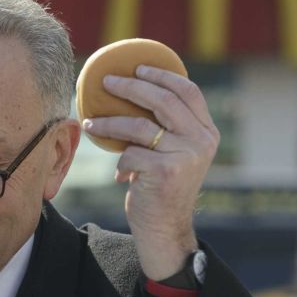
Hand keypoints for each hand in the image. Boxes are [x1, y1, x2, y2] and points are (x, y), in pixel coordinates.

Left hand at [83, 65, 219, 283]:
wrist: (165, 228)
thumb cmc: (162, 188)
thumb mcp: (173, 155)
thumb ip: (167, 129)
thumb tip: (133, 93)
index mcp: (207, 132)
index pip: (189, 92)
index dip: (163, 75)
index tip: (138, 67)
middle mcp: (202, 141)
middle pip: (163, 100)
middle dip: (131, 87)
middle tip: (106, 82)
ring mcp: (186, 156)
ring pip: (139, 126)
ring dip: (110, 123)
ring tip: (90, 122)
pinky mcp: (166, 171)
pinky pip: (130, 153)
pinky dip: (120, 161)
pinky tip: (119, 173)